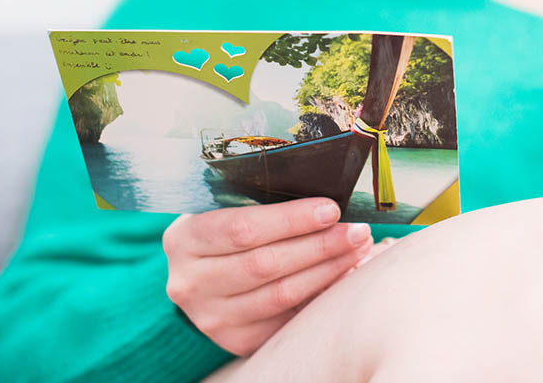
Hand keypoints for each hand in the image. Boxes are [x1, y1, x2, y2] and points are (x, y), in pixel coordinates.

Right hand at [162, 198, 372, 355]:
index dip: (292, 219)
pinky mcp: (235, 339)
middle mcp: (191, 282)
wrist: (200, 274)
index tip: (331, 208)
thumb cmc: (224, 231)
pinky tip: (342, 277)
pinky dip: (320, 297)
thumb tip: (327, 205)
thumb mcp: (226, 209)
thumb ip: (264, 203)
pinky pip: (287, 320)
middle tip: (356, 231)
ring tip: (358, 251)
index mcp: (185, 239)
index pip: (243, 229)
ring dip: (328, 271)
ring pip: (281, 295)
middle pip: (266, 264)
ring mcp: (211, 316)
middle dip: (320, 245)